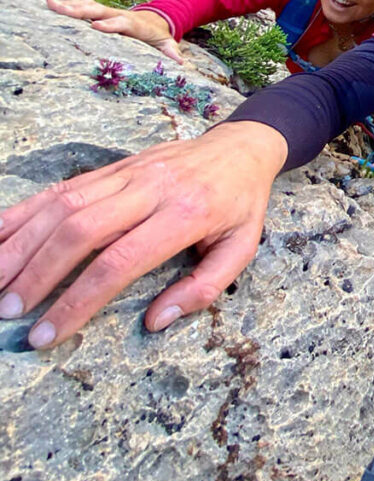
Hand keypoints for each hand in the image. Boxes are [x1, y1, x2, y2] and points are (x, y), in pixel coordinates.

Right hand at [0, 121, 287, 347]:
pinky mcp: (110, 167)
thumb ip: (203, 289)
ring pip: (62, 206)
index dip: (78, 300)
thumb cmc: (240, 205)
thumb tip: (157, 322)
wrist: (240, 146)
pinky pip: (60, 188)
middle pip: (79, 231)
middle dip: (36, 275)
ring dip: (21, 245)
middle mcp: (148, 190)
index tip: (47, 333)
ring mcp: (125, 174)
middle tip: (6, 312)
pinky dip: (23, 212)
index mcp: (184, 215)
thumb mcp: (242, 249)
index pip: (119, 262)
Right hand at [46, 0, 185, 63]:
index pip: (121, 23)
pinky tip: (52, 6)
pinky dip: (69, 6)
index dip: (109, 25)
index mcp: (134, 24)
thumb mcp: (167, 44)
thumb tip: (179, 61)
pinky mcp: (101, 13)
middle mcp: (118, 15)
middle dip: (79, 11)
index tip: (96, 27)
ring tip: (49, 4)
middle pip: (98, 11)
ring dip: (69, 6)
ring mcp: (108, 12)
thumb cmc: (158, 36)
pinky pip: (84, 8)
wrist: (156, 19)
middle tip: (60, 9)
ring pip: (88, 7)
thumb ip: (171, 52)